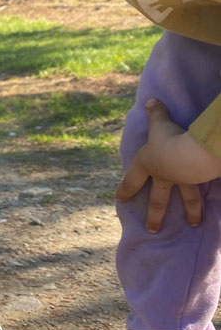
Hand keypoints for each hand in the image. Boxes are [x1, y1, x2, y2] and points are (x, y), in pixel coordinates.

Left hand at [116, 98, 220, 232]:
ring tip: (193, 225)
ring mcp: (181, 181)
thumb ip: (155, 112)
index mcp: (147, 163)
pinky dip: (205, 202)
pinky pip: (202, 193)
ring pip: (185, 200)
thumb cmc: (168, 137)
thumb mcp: (160, 122)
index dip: (125, 189)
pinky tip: (209, 213)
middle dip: (155, 216)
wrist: (190, 152)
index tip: (120, 200)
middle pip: (157, 200)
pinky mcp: (199, 180)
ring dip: (190, 213)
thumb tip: (150, 100)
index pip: (132, 179)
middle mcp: (163, 176)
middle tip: (152, 230)